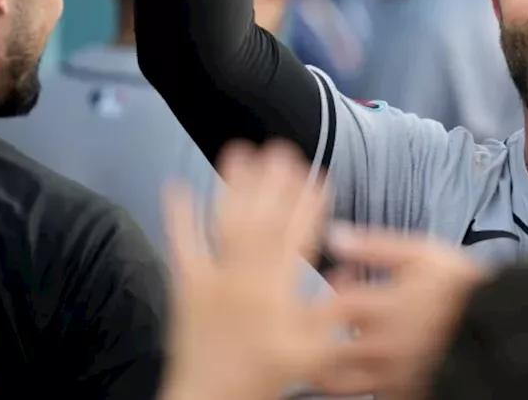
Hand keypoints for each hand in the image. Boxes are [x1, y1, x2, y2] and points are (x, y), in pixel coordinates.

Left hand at [160, 140, 341, 399]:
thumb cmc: (260, 378)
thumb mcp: (312, 352)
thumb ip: (333, 312)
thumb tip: (351, 274)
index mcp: (276, 293)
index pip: (297, 238)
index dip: (309, 205)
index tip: (318, 176)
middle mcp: (243, 279)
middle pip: (261, 221)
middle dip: (274, 183)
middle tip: (281, 150)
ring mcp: (211, 280)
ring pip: (225, 224)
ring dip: (233, 186)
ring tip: (238, 152)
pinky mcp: (185, 287)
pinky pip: (180, 246)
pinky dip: (178, 215)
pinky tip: (175, 186)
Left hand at [313, 228, 488, 397]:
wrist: (499, 325)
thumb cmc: (463, 288)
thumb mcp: (422, 253)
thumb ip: (376, 245)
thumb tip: (336, 236)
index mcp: (388, 308)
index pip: (336, 303)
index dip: (333, 287)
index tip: (343, 278)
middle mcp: (385, 347)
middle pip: (328, 346)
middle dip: (321, 330)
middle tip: (328, 316)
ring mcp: (391, 375)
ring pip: (338, 379)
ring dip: (328, 361)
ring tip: (335, 345)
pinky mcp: (401, 392)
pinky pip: (365, 391)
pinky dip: (357, 377)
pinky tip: (367, 357)